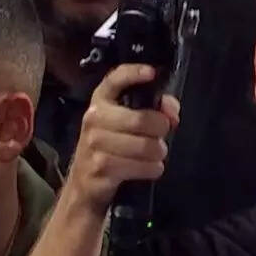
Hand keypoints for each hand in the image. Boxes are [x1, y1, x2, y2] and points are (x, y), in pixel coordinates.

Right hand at [67, 64, 180, 212]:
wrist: (83, 182)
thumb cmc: (110, 148)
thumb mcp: (125, 123)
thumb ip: (154, 110)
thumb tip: (172, 113)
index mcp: (100, 102)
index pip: (114, 80)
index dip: (133, 74)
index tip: (151, 73)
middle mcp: (94, 119)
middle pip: (141, 119)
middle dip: (161, 129)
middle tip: (161, 136)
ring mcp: (95, 144)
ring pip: (144, 146)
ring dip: (157, 153)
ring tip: (155, 155)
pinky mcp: (101, 168)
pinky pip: (140, 166)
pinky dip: (151, 169)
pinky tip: (149, 168)